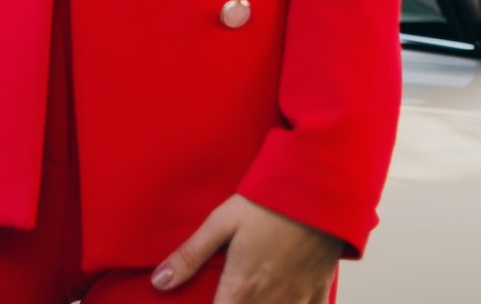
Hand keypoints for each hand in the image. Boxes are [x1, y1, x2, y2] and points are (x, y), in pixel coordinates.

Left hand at [150, 194, 341, 302]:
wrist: (320, 189)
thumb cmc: (268, 201)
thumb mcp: (222, 221)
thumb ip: (190, 255)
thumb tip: (159, 282)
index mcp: (242, 289)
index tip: (203, 302)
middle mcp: (271, 302)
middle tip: (227, 296)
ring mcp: (297, 300)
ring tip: (249, 298)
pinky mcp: (318, 291)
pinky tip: (281, 300)